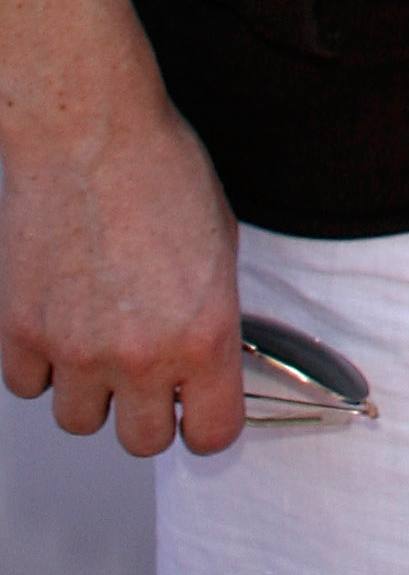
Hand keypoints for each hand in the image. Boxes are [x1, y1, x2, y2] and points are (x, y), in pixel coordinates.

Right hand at [0, 67, 242, 455]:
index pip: (211, 434)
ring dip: (91, 389)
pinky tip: (58, 320)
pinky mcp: (22, 336)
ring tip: (98, 335)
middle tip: (146, 370)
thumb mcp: (220, 243)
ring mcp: (76, 352)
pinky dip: (41, 364)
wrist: (87, 133)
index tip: (198, 412)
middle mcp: (141, 355)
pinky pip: (29, 387)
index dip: (206, 423)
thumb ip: (212, 315)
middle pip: (142, 441)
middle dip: (148, 409)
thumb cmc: (158, 168)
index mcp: (204, 334)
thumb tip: (205, 357)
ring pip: (80, 420)